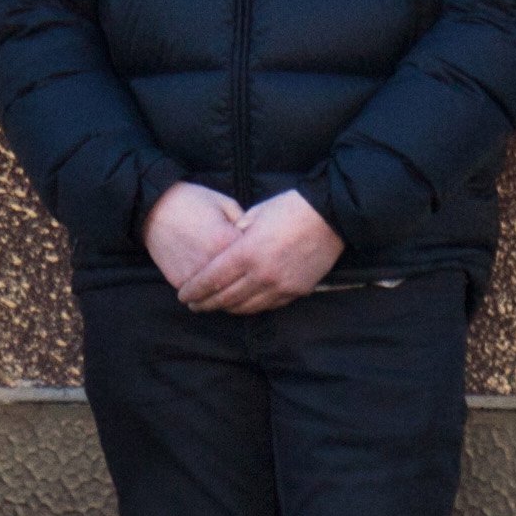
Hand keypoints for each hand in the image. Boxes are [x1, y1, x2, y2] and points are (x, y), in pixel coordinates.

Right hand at [140, 182, 248, 294]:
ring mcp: (195, 276)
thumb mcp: (226, 204)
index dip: (259, 255)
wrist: (154, 209)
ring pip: (221, 292)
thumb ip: (247, 223)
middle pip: (240, 280)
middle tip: (248, 273)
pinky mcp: (180, 283)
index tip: (259, 253)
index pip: (256, 257)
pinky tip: (210, 282)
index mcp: (227, 241)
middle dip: (245, 276)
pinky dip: (207, 291)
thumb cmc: (193, 201)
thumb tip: (259, 242)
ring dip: (228, 289)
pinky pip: (201, 293)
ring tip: (233, 282)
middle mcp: (212, 262)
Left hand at [175, 189, 342, 314]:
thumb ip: (237, 232)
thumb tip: (227, 243)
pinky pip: (268, 305)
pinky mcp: (296, 291)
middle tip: (194, 305)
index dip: (194, 290)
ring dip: (228, 308)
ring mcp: (280, 286)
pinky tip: (243, 304)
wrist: (331, 215)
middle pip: (225, 298)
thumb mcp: (256, 213)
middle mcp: (261, 274)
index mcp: (247, 252)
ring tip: (216, 306)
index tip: (183, 295)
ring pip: (246, 307)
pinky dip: (252, 306)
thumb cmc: (291, 207)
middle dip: (206, 303)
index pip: (212, 279)